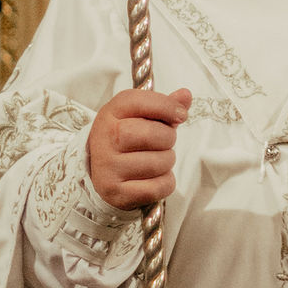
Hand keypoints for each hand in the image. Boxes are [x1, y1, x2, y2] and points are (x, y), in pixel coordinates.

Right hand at [86, 87, 191, 209]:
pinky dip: (165, 183)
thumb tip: (185, 95)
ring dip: (167, 162)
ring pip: (160, 162)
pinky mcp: (115, 192)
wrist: (102, 174)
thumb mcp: (140, 117)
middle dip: (168, 138)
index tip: (181, 115)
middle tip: (162, 142)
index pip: (140, 101)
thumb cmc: (127, 141)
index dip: (167, 106)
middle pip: (154, 134)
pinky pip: (158, 186)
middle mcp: (104, 139)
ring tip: (155, 160)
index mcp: (110, 114)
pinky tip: (153, 178)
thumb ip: (164, 105)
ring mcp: (107, 167)